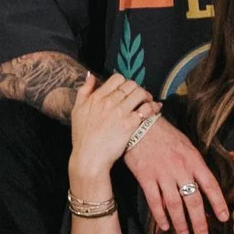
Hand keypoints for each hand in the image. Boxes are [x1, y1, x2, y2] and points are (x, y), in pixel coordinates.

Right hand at [67, 72, 158, 194]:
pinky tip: (156, 109)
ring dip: (147, 96)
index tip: (127, 90)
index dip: (125, 82)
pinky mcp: (129, 125)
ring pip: (140, 94)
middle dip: (138, 88)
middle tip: (140, 96)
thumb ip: (83, 91)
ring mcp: (119, 113)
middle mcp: (108, 102)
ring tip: (148, 101)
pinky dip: (153, 107)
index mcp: (96, 98)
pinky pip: (146, 109)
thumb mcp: (77, 110)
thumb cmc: (82, 137)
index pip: (117, 79)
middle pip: (130, 85)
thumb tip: (91, 76)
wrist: (89, 158)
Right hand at [122, 106, 227, 233]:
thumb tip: (201, 186)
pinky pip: (155, 201)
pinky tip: (164, 226)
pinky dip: (160, 215)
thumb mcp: (186, 145)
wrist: (139, 125)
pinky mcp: (146, 177)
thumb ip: (194, 165)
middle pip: (193, 201)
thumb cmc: (165, 135)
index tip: (223, 218)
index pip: (210, 185)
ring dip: (180, 222)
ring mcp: (162, 174)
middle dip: (200, 221)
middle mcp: (180, 169)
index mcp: (193, 160)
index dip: (218, 203)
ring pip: (175, 205)